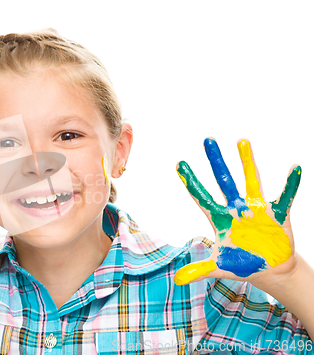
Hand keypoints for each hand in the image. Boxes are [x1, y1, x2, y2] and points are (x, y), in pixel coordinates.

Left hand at [174, 138, 300, 286]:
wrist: (269, 268)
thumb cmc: (242, 263)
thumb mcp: (220, 267)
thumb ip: (201, 270)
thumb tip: (179, 279)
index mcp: (220, 218)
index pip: (201, 197)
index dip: (191, 182)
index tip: (179, 164)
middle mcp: (236, 208)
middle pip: (224, 181)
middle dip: (216, 161)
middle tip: (208, 139)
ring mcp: (256, 209)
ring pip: (251, 180)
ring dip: (247, 162)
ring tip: (242, 141)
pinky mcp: (277, 214)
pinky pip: (285, 197)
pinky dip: (290, 185)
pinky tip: (294, 168)